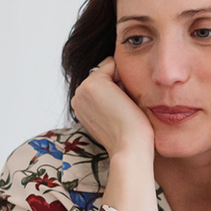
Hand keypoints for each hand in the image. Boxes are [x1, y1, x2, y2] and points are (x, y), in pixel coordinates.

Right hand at [72, 57, 157, 210]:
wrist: (130, 147)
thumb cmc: (131, 136)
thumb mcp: (117, 115)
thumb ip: (112, 99)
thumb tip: (123, 83)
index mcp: (82, 107)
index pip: (103, 84)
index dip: (119, 92)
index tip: (122, 113)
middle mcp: (78, 97)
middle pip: (106, 74)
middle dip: (120, 85)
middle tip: (124, 110)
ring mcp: (83, 89)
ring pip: (110, 69)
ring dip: (123, 82)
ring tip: (125, 106)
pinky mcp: (93, 83)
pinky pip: (113, 64)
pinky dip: (125, 76)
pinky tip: (125, 99)